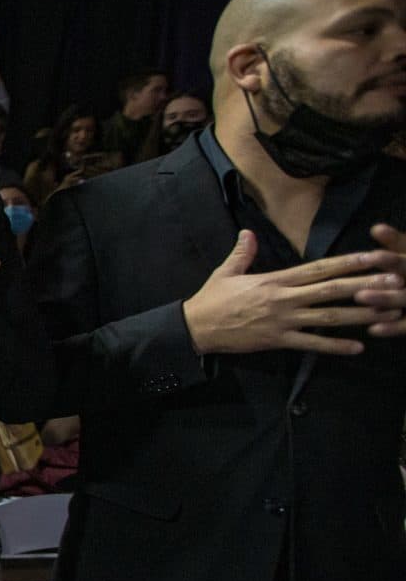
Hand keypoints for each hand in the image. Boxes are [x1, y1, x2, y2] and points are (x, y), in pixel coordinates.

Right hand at [183, 230, 399, 355]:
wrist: (196, 327)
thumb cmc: (211, 299)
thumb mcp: (226, 272)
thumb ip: (242, 253)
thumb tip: (248, 233)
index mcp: (275, 280)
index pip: (318, 268)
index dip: (348, 261)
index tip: (373, 256)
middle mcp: (284, 299)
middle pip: (331, 290)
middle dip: (365, 285)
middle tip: (395, 282)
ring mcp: (283, 321)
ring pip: (329, 317)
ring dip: (360, 315)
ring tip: (388, 313)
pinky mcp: (278, 340)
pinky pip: (312, 344)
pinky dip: (336, 346)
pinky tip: (359, 346)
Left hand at [358, 224, 405, 335]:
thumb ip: (396, 242)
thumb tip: (375, 228)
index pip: (404, 262)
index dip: (391, 259)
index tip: (371, 256)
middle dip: (386, 284)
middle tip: (361, 287)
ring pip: (405, 301)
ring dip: (385, 301)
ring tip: (360, 298)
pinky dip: (393, 328)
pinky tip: (372, 329)